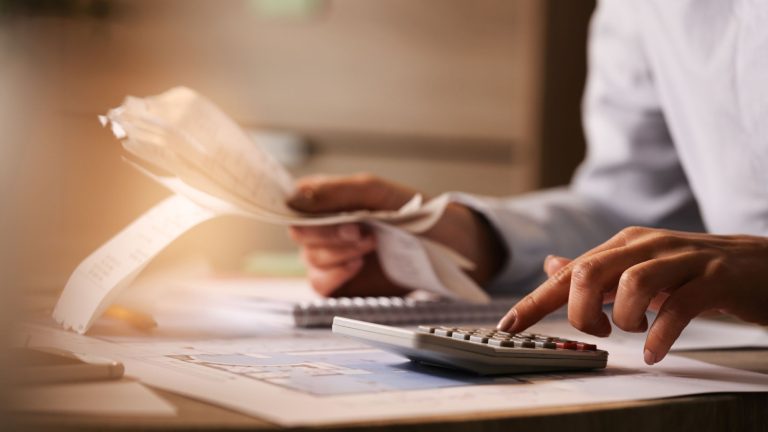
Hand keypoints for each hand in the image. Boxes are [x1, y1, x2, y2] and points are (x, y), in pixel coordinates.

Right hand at [287, 174, 504, 296]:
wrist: (446, 246)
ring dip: (339, 253)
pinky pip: (320, 285)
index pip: (293, 204)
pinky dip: (335, 275)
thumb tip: (294, 197)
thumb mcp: (376, 192)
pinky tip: (357, 265)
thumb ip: (335, 192)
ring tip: (370, 245)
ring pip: (311, 260)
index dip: (304, 211)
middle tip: (362, 231)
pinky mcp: (342, 285)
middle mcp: (325, 229)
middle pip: (300, 234)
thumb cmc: (413, 213)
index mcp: (327, 201)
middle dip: (330, 234)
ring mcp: (332, 258)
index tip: (326, 214)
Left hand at [497, 226, 767, 363]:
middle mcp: (647, 246)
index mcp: (624, 245)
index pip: (569, 272)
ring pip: (633, 284)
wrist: (763, 265)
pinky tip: (654, 351)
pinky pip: (679, 307)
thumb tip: (552, 266)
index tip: (508, 327)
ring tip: (632, 334)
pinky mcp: (714, 278)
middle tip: (595, 331)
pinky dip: (661, 335)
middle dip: (579, 310)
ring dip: (624, 319)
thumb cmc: (694, 271)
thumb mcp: (639, 267)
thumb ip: (596, 269)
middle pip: (591, 271)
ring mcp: (683, 259)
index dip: (535, 301)